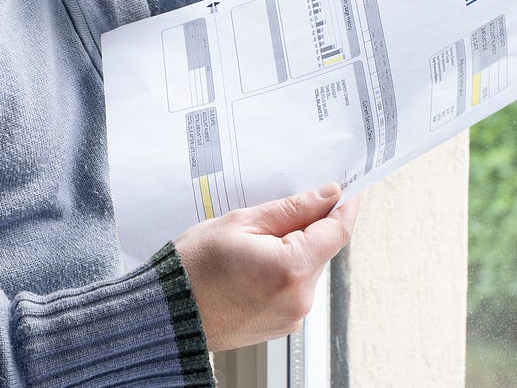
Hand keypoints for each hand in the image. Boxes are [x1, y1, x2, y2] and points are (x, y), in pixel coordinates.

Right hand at [173, 183, 360, 350]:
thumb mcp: (239, 222)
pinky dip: (282, 273)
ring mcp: (293, 315)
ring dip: (292, 252)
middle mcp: (300, 298)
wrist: (170, 311)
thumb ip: (291, 209)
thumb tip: (327, 196)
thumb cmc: (194, 267)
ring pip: (308, 269)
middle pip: (322, 250)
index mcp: (291, 268)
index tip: (346, 191)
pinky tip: (251, 269)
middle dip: (305, 230)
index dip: (344, 207)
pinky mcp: (284, 325)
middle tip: (267, 221)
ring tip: (250, 249)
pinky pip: (295, 289)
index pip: (337, 231)